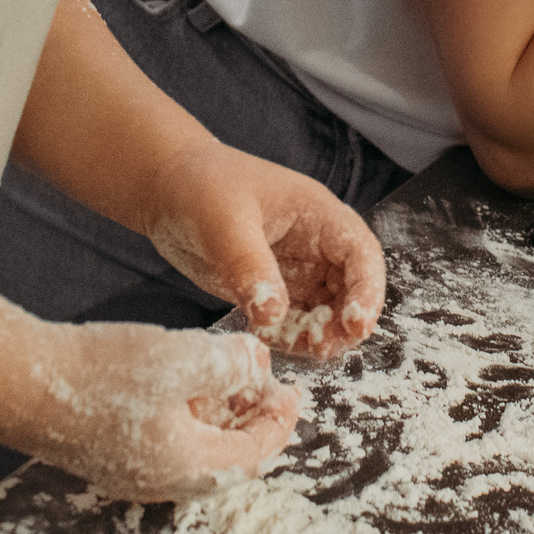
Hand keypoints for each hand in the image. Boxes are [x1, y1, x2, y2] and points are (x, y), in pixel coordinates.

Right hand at [21, 321, 299, 501]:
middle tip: (263, 385)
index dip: (280, 421)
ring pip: (196, 452)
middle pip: (228, 460)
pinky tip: (182, 383)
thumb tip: (258, 364)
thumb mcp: (183, 358)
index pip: (255, 454)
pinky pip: (166, 444)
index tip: (292, 390)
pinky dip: (188, 418)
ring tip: (228, 377)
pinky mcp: (109, 456)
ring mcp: (132, 473)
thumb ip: (231, 364)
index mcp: (190, 467)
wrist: (23, 385)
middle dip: (251, 421)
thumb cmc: (103, 375)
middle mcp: (163, 482)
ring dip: (219, 417)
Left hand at [144, 141, 386, 359]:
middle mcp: (315, 244)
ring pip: (327, 310)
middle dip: (346, 321)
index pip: (360, 253)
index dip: (367, 289)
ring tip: (298, 348)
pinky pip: (295, 321)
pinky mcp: (272, 290)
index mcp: (318, 214)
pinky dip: (291, 337)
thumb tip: (274, 314)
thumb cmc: (200, 185)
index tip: (357, 322)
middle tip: (324, 347)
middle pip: (352, 289)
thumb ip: (250, 266)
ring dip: (320, 334)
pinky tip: (270, 341)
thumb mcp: (225, 221)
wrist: (166, 189)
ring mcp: (295, 269)